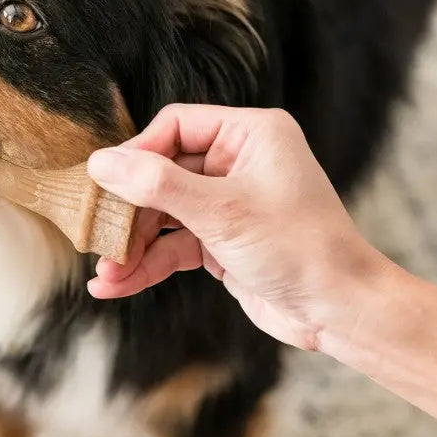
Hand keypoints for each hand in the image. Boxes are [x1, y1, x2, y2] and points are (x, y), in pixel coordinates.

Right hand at [87, 104, 385, 349]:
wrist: (339, 311)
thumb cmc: (298, 248)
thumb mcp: (221, 212)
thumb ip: (157, 185)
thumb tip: (101, 162)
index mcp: (250, 135)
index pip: (175, 126)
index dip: (137, 154)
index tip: (104, 183)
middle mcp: (238, 163)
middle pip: (162, 173)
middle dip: (130, 210)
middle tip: (98, 234)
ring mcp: (228, 204)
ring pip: (163, 215)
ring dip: (134, 245)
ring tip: (105, 272)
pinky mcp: (221, 241)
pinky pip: (173, 246)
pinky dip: (148, 265)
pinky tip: (118, 285)